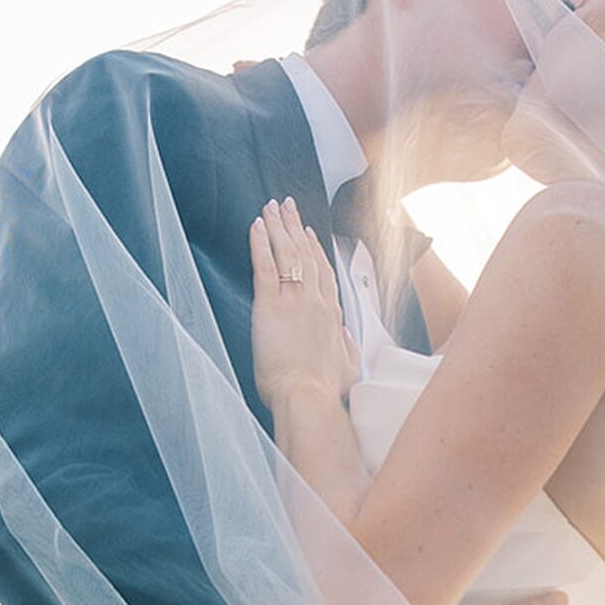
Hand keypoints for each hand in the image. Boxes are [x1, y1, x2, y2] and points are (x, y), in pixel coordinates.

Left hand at [250, 197, 357, 409]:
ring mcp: (294, 301)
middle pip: (305, 254)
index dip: (315, 249)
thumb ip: (346, 347)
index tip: (308, 233)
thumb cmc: (324, 391)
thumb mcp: (347, 368)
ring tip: (271, 207)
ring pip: (287, 253)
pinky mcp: (270, 306)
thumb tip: (344, 335)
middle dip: (294, 227)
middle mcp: (316, 302)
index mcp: (331, 316)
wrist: (308, 398)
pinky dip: (261, 243)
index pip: (323, 273)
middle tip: (287, 206)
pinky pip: (265, 265)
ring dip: (278, 226)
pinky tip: (256, 226)